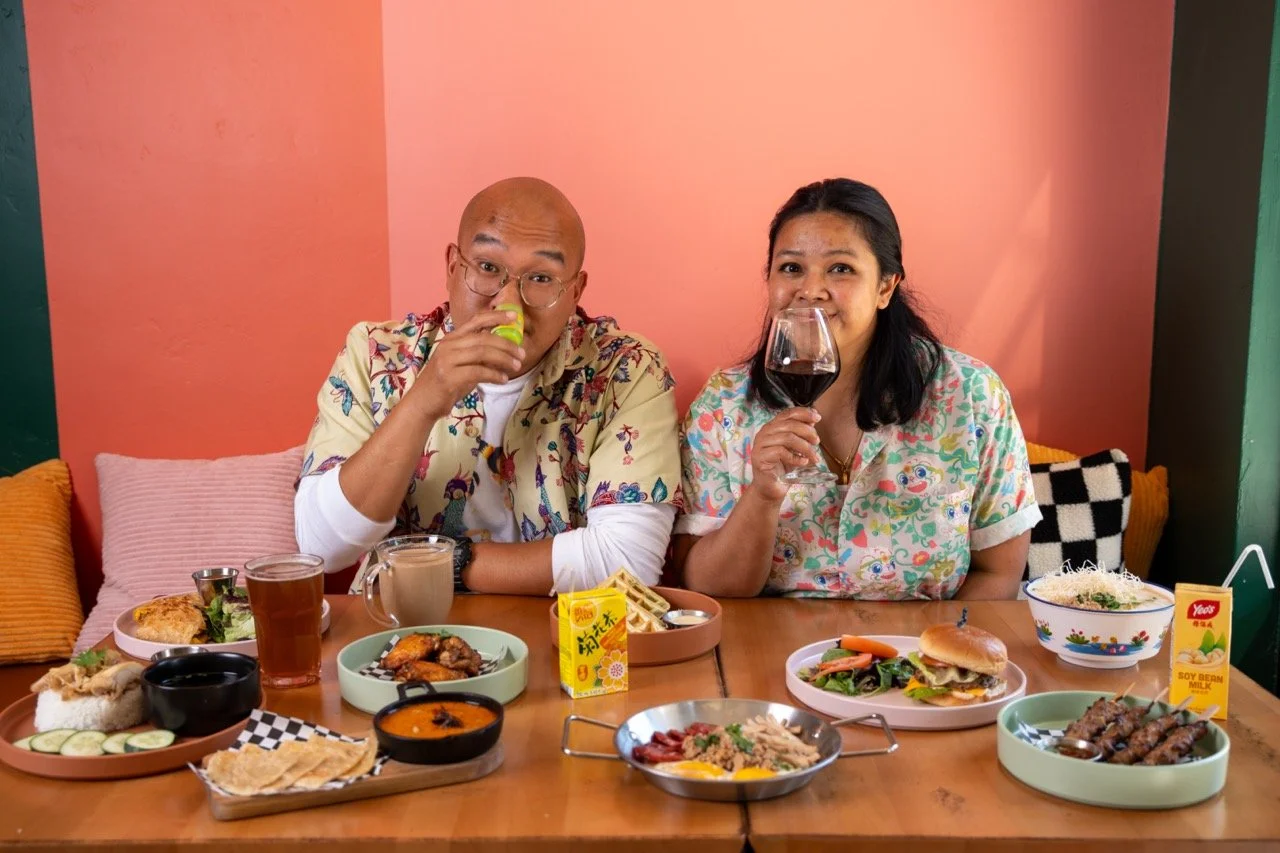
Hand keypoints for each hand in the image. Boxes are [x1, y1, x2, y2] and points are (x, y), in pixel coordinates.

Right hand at [409, 310, 525, 419]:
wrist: (423, 403)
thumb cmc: (445, 383)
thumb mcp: (462, 363)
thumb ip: (479, 354)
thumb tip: (506, 349)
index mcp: (452, 338)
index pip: (476, 321)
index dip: (496, 316)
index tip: (515, 316)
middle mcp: (449, 345)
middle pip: (484, 338)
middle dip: (507, 345)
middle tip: (522, 354)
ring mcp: (447, 360)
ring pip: (482, 352)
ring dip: (503, 359)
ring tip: (516, 366)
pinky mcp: (448, 377)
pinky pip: (478, 372)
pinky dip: (494, 375)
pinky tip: (503, 379)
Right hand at [749, 408, 820, 501]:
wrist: (771, 488)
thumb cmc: (783, 467)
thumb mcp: (796, 448)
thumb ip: (802, 434)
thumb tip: (813, 420)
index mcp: (772, 427)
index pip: (788, 413)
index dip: (804, 413)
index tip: (817, 418)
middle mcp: (764, 433)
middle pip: (789, 425)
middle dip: (807, 432)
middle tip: (817, 442)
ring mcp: (760, 445)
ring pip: (787, 438)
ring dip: (804, 447)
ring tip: (814, 457)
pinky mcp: (759, 458)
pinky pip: (780, 452)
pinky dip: (796, 457)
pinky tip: (803, 462)